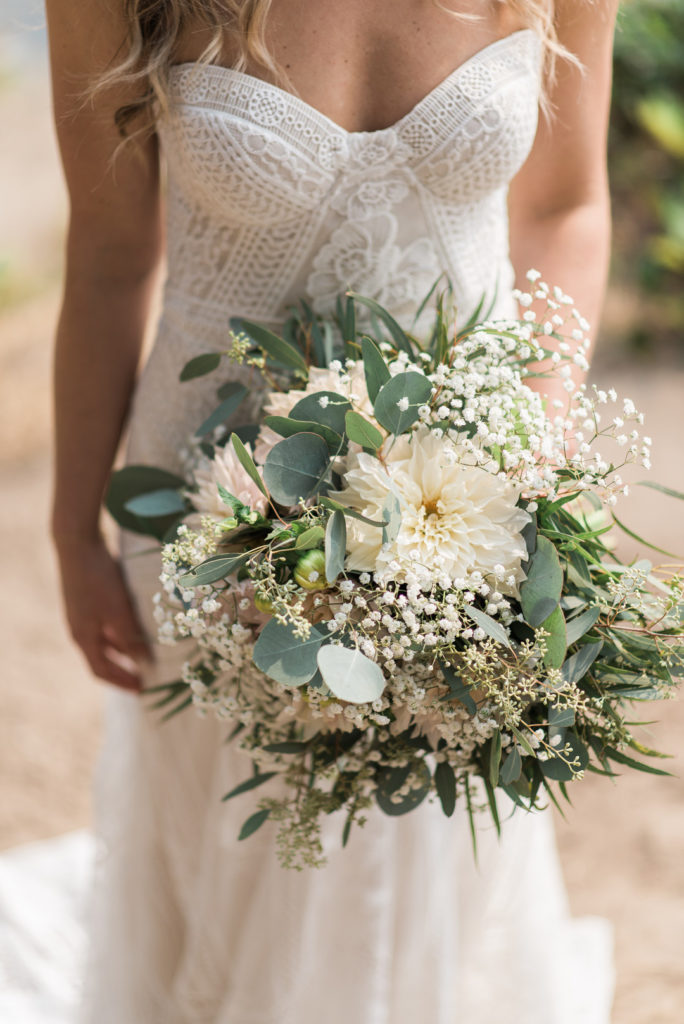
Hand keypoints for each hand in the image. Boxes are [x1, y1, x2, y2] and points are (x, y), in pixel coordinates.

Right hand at [54, 535, 150, 690]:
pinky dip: (120, 631)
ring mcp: (81, 613)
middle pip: (102, 657)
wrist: (78, 542)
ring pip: (104, 640)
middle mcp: (79, 628)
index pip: (102, 670)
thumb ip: (130, 638)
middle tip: (146, 675)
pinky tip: (136, 626)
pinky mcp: (87, 598)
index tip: (142, 690)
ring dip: (124, 649)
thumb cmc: (99, 579)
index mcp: (82, 636)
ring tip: (146, 654)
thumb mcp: (118, 611)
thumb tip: (144, 663)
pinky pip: (105, 624)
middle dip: (124, 668)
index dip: (122, 681)